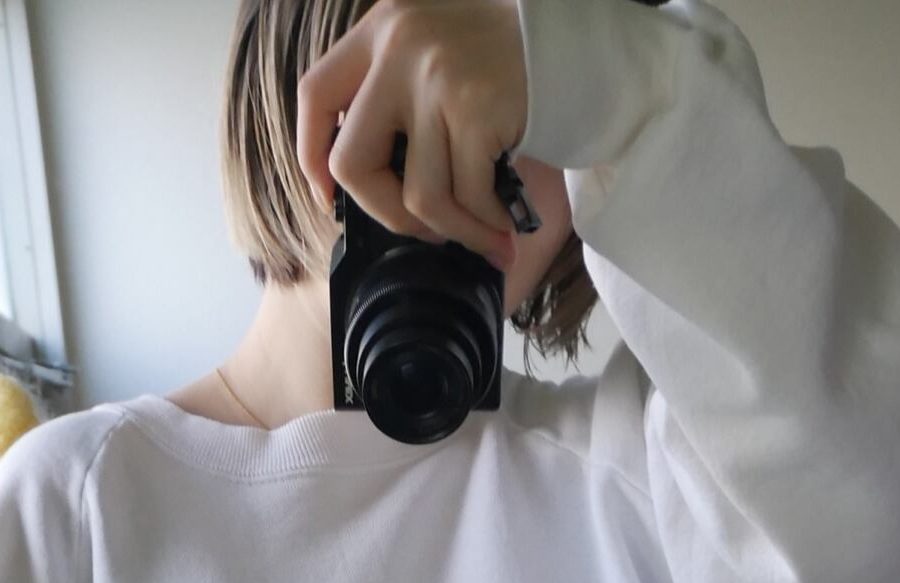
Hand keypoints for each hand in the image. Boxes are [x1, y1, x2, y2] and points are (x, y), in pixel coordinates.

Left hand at [296, 1, 529, 270]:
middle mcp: (400, 43)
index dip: (312, 156)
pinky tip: (505, 226)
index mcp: (383, 27)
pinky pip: (464, 197)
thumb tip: (367, 184)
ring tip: (484, 238)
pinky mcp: (475, 106)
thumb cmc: (513, 61)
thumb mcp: (438, 53)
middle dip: (386, 215)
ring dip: (453, 233)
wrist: (586, 42)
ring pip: (416, 195)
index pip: (316, 95)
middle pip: (352, 162)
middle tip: (423, 230)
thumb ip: (397, 96)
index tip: (330, 195)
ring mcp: (436, 74)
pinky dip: (485, 226)